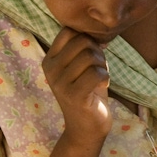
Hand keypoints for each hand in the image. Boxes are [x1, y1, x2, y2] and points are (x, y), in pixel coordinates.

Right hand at [42, 27, 111, 142]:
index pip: (69, 31)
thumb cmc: (88, 93)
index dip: (87, 38)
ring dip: (103, 66)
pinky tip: (103, 86)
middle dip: (98, 52)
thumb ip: (84, 48)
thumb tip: (98, 29)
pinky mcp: (73, 95)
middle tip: (98, 69)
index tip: (91, 55)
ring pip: (90, 56)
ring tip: (100, 78)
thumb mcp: (82, 67)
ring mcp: (60, 83)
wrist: (86, 128)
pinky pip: (96, 73)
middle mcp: (50, 69)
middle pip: (82, 41)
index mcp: (50, 59)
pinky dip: (106, 77)